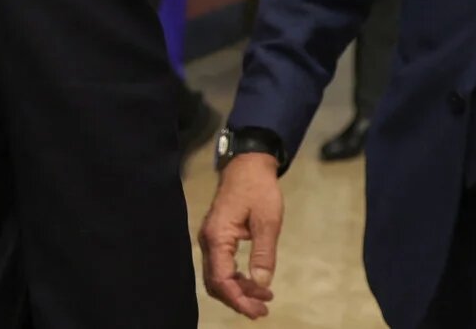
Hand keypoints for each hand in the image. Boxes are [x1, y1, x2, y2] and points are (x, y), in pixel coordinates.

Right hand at [199, 153, 283, 318]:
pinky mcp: (217, 237)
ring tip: (263, 298)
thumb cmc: (258, 190)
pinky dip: (235, 279)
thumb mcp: (268, 221)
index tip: (260, 310)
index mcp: (217, 237)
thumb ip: (264, 253)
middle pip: (215, 281)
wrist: (247, 165)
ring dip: (237, 290)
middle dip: (238, 299)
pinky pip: (220, 266)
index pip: (221, 278)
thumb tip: (262, 284)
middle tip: (264, 309)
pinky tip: (253, 281)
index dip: (239, 299)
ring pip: (216, 275)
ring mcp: (210, 238)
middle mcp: (208, 240)